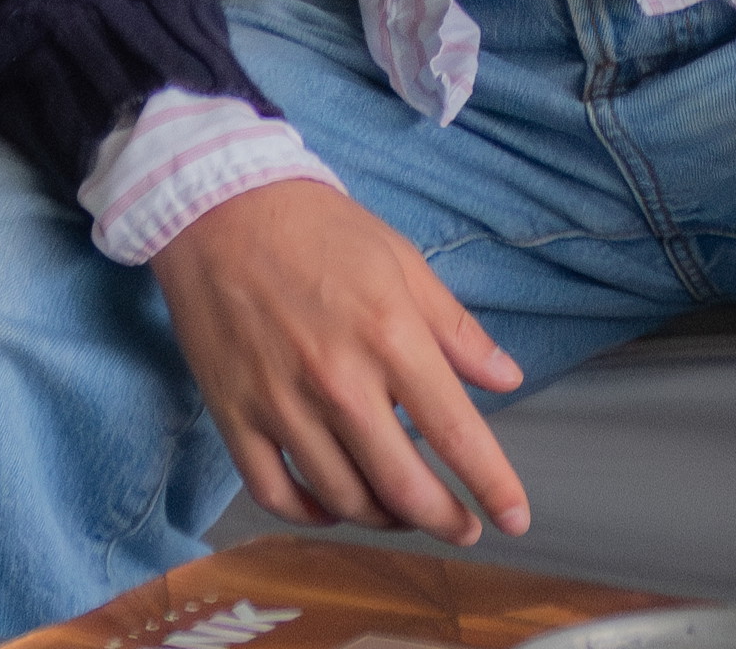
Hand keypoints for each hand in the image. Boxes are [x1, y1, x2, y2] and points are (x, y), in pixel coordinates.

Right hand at [150, 180, 529, 544]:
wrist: (220, 209)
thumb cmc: (317, 229)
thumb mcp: (402, 260)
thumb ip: (455, 327)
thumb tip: (507, 378)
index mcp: (389, 334)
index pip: (455, 431)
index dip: (493, 484)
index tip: (515, 517)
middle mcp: (338, 380)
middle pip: (402, 485)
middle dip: (444, 519)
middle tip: (463, 527)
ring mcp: (282, 404)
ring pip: (343, 499)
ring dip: (383, 518)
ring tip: (404, 509)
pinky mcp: (235, 417)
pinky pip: (277, 494)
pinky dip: (312, 515)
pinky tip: (334, 506)